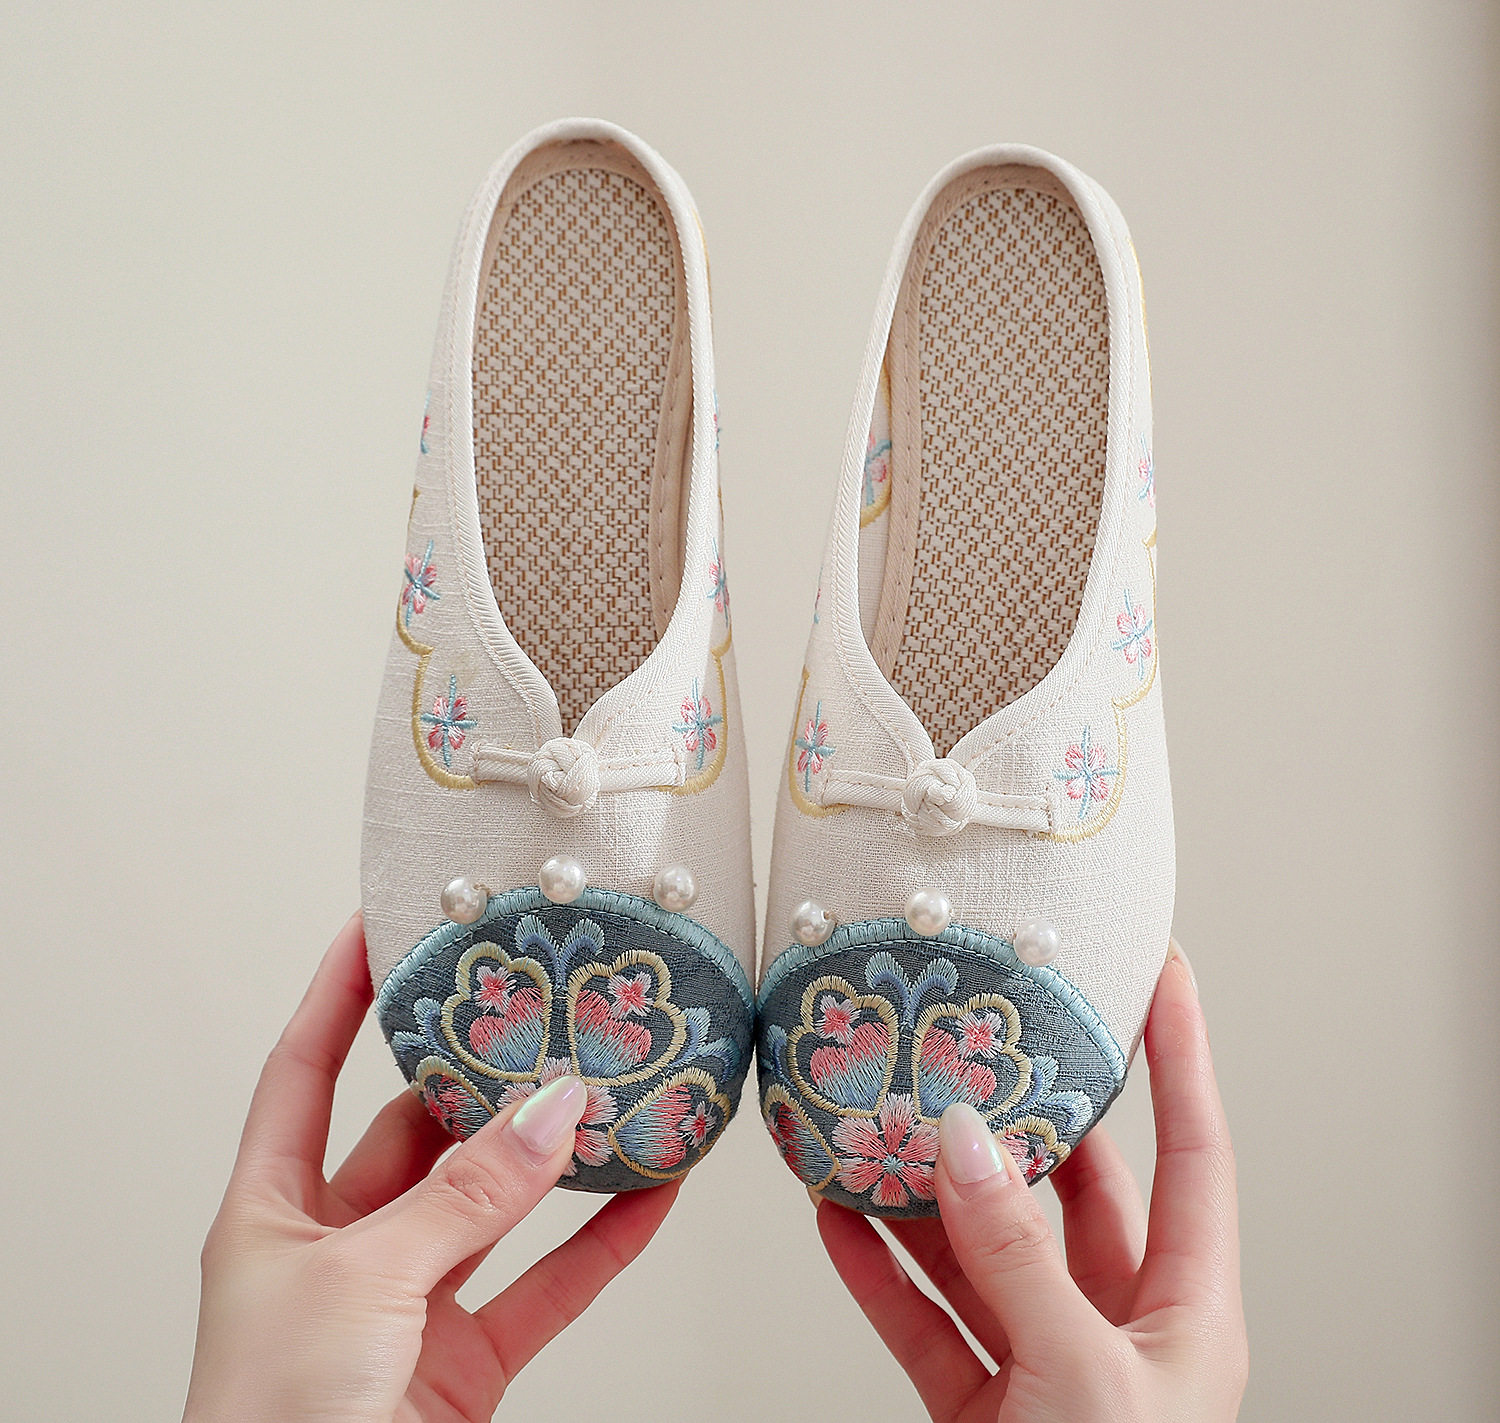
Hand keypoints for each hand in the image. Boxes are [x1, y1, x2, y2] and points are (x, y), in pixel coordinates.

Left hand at [183, 914, 677, 1422]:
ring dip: (551, 1159)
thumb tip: (552, 1112)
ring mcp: (404, 1306)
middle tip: (538, 1011)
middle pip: (415, 1133)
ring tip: (611, 1093)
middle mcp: (338, 1250)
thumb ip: (464, 1198)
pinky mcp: (462, 1365)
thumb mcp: (359, 1285)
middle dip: (479, 1078)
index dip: (338, 996)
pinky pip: (544, 1287)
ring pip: (492, 1207)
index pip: (304, 1073)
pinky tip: (646, 1198)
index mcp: (272, 1214)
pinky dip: (600, 1245)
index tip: (382, 928)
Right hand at [817, 942, 1246, 1421]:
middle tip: (975, 1036)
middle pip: (1071, 1186)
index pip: (1192, 1149)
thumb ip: (1020, 1262)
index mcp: (1187, 1311)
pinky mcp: (981, 1404)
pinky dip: (878, 1269)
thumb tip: (966, 1146)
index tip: (1158, 971)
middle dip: (1021, 1114)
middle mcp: (1119, 1324)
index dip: (1180, 1055)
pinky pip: (924, 1316)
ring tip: (878, 1117)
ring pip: (981, 1247)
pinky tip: (838, 1217)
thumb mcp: (1085, 1380)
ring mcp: (1045, 1361)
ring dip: (925, 1188)